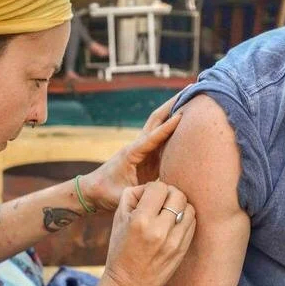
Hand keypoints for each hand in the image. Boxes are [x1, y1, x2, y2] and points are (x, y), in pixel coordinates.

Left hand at [79, 94, 182, 211]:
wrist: (93, 190)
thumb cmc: (105, 193)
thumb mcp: (122, 196)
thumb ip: (141, 194)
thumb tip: (164, 193)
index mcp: (132, 153)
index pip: (153, 137)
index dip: (168, 127)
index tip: (183, 115)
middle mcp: (138, 146)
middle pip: (157, 119)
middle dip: (172, 104)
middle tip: (190, 89)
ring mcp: (143, 149)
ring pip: (160, 124)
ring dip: (173, 109)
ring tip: (191, 96)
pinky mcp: (147, 155)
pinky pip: (163, 137)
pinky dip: (174, 125)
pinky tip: (187, 118)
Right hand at [104, 181, 195, 285]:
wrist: (129, 284)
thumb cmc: (120, 248)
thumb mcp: (118, 218)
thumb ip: (133, 195)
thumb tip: (152, 185)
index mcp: (140, 221)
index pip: (159, 187)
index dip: (152, 188)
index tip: (147, 197)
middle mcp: (159, 230)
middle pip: (178, 194)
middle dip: (168, 194)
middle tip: (160, 202)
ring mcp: (174, 241)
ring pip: (189, 207)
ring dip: (179, 206)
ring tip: (168, 213)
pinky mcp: (183, 249)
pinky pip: (192, 223)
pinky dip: (184, 218)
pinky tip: (173, 224)